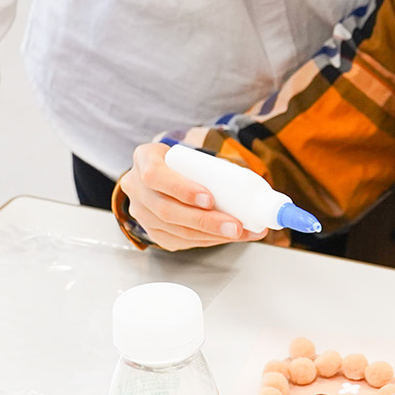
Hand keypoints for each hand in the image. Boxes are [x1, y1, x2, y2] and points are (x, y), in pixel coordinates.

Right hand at [118, 142, 265, 249]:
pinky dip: (204, 240)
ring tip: (239, 233)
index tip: (210, 199)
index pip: (156, 176)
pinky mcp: (151, 231)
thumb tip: (258, 192)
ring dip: (209, 235)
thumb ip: (211, 166)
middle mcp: (135, 188)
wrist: (157, 173)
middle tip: (235, 226)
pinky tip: (224, 238)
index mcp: (144, 160)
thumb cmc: (179, 162)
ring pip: (172, 230)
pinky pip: (177, 241)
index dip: (182, 189)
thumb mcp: (187, 153)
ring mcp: (140, 213)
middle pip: (166, 210)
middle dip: (205, 221)